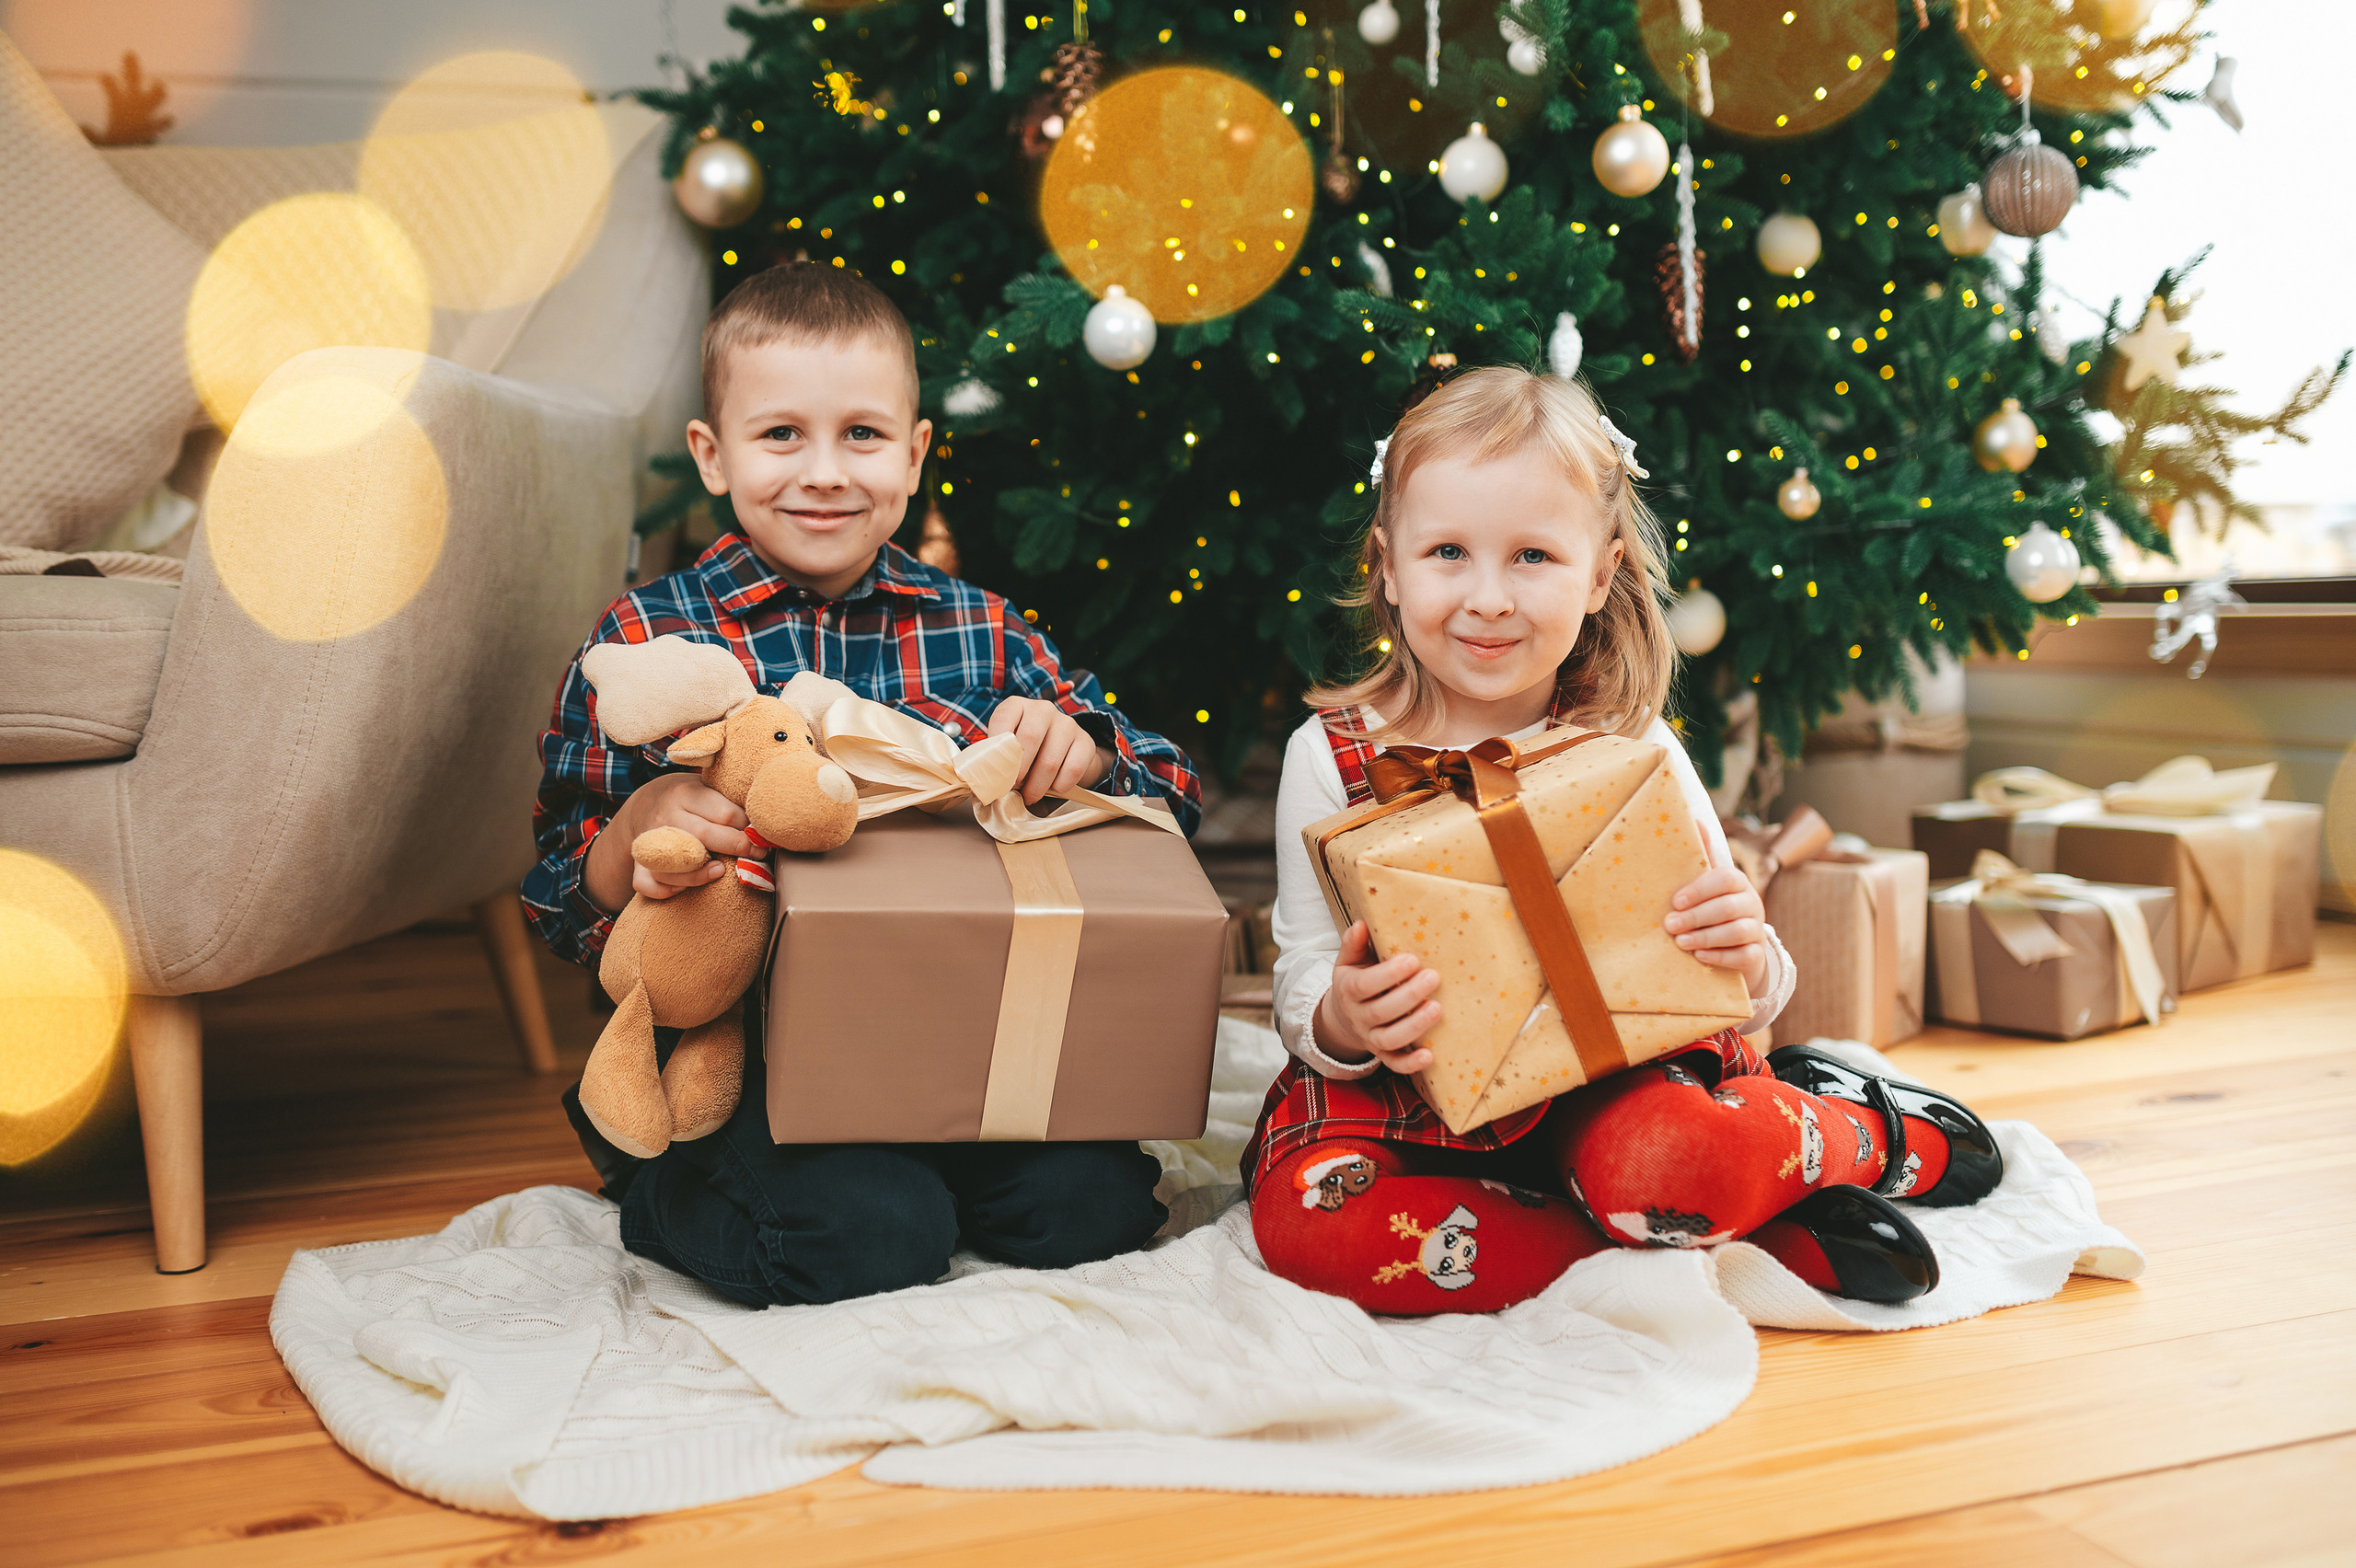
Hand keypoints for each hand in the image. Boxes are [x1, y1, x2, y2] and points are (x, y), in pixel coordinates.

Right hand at [585, 772, 754, 912]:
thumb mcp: (708, 787)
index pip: (725, 814)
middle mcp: (665, 816)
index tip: (762, 834)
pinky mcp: (637, 863)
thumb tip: (766, 819)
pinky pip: (646, 884)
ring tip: (719, 871)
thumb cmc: (690, 798)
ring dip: (699, 875)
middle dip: (736, 848)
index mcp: (686, 793)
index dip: (749, 827)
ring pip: (673, 864)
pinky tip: (683, 888)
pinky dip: (665, 890)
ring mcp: (649, 840)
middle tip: (756, 854)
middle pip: (704, 837)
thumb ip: (730, 799)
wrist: (645, 803)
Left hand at [987, 696, 1115, 804]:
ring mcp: (1067, 723)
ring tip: (1030, 795)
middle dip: (1018, 770)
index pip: (1003, 719)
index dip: (997, 748)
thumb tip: (985, 780)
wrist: (1062, 748)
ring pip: (1050, 761)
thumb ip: (996, 756)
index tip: (996, 771)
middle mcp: (1043, 709)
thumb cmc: (1026, 749)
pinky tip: (1053, 788)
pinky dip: (1060, 785)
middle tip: (1013, 787)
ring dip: (1037, 786)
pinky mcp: (1085, 741)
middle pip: (1029, 738)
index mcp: (1017, 705)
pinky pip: (1072, 769)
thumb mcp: (1008, 746)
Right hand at [1311, 921, 1439, 1074]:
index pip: (1365, 984)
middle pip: (1380, 1011)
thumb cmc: (1355, 980)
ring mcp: (1370, 1038)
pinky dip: (1410, 1064)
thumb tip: (1362, 923)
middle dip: (1408, 995)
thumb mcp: (1349, 961)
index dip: (1388, 974)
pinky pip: (1394, 1064)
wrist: (1343, 1017)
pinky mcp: (1382, 1054)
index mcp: (1349, 990)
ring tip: (1437, 1008)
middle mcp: (1358, 1017)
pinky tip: (1430, 1056)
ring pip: (1390, 1039)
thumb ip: (1354, 944)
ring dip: (1414, 1026)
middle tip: (1433, 977)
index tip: (1412, 959)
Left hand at [1664, 865, 1770, 993]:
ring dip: (1705, 937)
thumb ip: (1702, 856)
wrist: (1735, 946)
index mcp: (1738, 883)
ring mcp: (1757, 930)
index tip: (1676, 901)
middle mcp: (1752, 904)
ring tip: (1680, 942)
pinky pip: (1743, 956)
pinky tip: (1700, 957)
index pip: (1726, 879)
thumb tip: (1695, 819)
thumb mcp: (1707, 883)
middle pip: (1728, 908)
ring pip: (1736, 932)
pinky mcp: (1756, 955)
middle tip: (1670, 924)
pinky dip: (1720, 957)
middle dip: (1695, 917)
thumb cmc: (1712, 907)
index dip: (1700, 890)